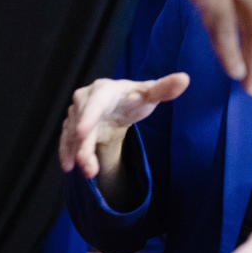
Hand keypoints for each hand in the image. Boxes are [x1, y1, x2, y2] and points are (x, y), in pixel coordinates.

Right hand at [59, 73, 189, 180]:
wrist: (119, 106)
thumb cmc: (135, 98)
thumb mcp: (149, 94)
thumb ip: (165, 88)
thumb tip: (185, 79)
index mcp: (105, 90)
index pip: (95, 103)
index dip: (88, 117)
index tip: (81, 133)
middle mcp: (86, 99)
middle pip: (81, 122)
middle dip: (83, 145)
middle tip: (88, 167)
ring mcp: (76, 114)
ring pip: (73, 135)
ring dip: (76, 153)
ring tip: (88, 173)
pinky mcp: (72, 127)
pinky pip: (66, 141)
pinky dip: (66, 153)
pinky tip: (68, 167)